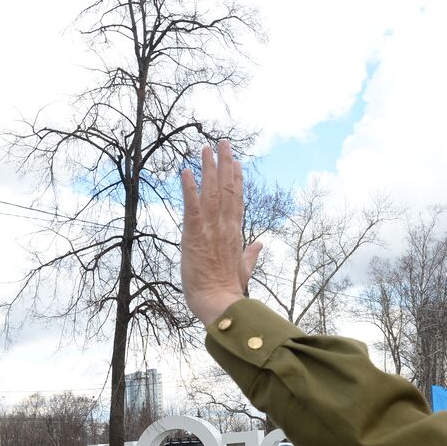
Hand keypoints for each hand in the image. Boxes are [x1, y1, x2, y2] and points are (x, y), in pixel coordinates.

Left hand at [181, 141, 262, 325]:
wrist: (219, 303)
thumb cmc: (228, 290)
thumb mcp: (243, 270)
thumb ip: (251, 255)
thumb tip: (260, 245)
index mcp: (235, 233)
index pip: (237, 200)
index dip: (236, 179)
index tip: (235, 162)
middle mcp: (225, 226)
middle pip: (227, 188)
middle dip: (224, 164)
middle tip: (222, 142)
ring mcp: (211, 229)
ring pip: (211, 192)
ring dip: (208, 169)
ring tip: (206, 148)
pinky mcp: (195, 235)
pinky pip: (192, 207)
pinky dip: (189, 188)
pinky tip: (186, 171)